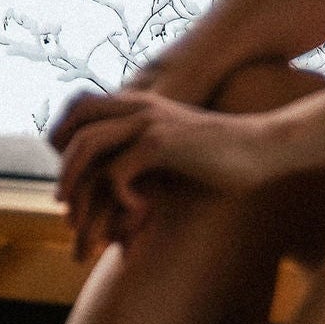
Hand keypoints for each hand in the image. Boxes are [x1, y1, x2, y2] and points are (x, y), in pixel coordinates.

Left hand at [48, 90, 284, 260]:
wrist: (262, 147)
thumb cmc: (220, 156)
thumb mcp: (173, 149)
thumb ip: (143, 155)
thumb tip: (113, 187)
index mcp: (136, 103)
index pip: (78, 110)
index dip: (64, 140)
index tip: (68, 180)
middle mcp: (136, 105)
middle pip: (73, 126)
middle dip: (62, 167)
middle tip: (62, 205)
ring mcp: (147, 121)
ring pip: (87, 146)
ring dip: (77, 186)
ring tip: (81, 220)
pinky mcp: (161, 143)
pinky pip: (118, 172)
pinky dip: (118, 198)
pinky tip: (141, 213)